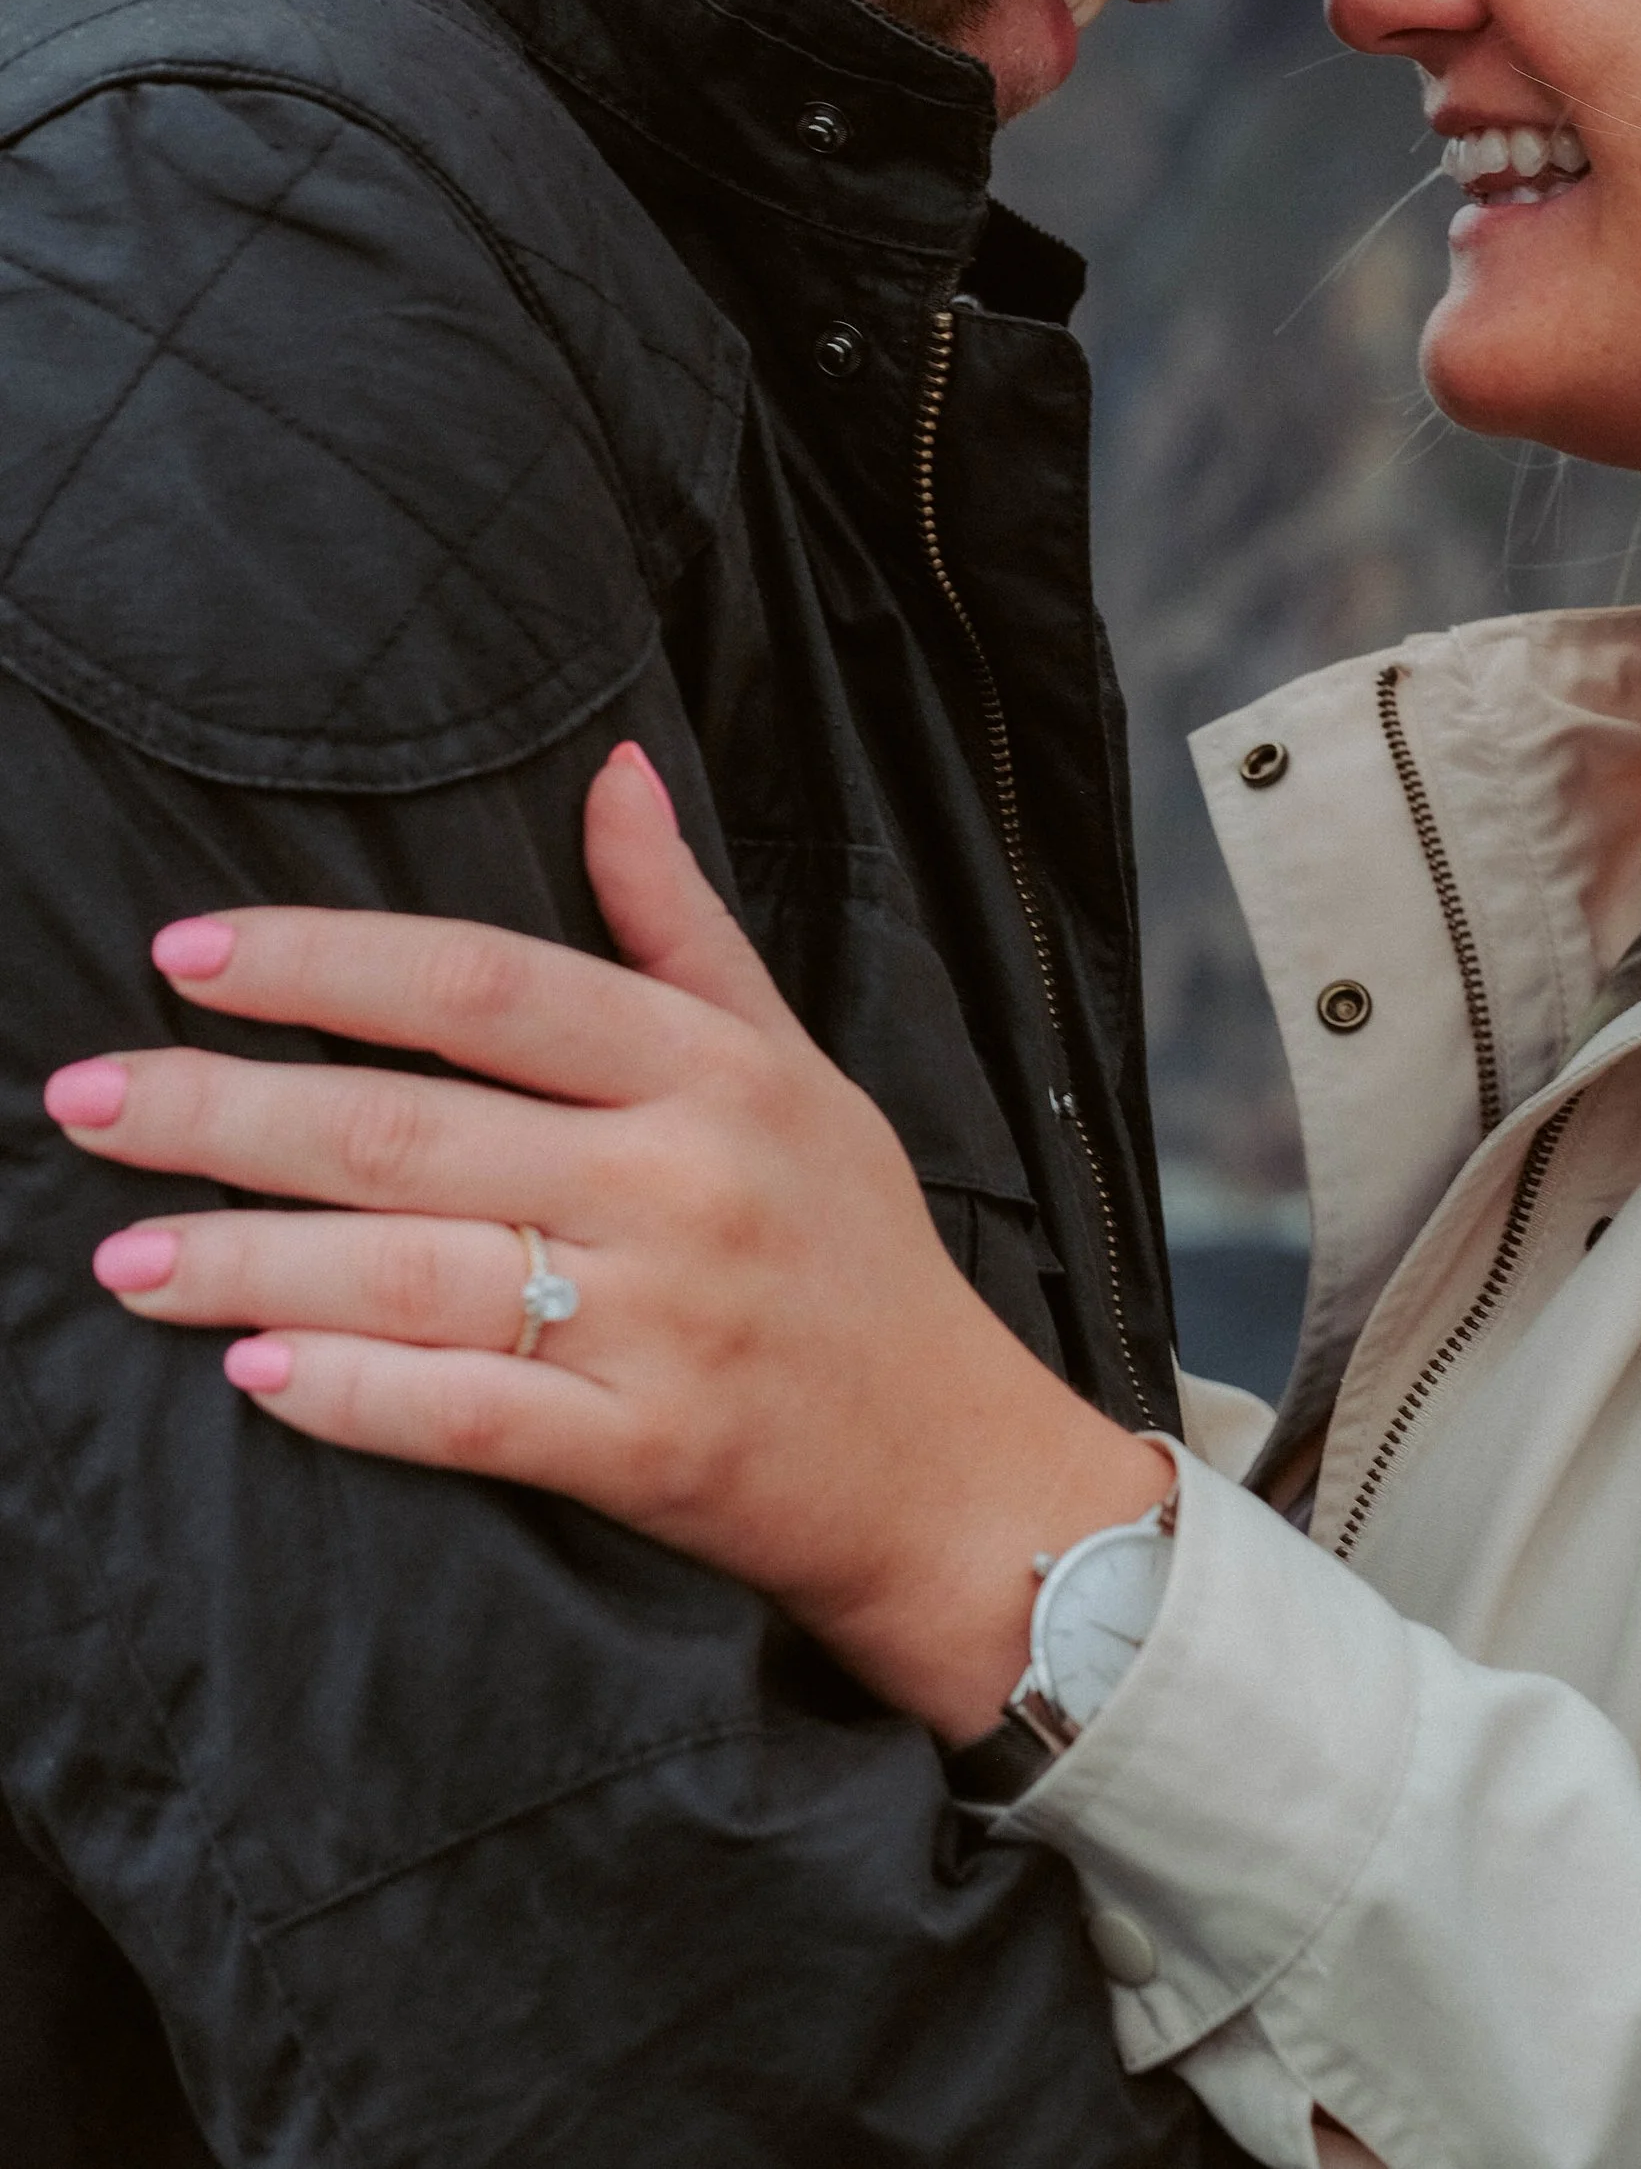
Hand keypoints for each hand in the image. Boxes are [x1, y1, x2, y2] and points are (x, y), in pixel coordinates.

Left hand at [43, 746, 1166, 1738]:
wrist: (954, 1468)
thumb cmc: (854, 1250)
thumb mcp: (793, 1062)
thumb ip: (679, 927)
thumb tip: (610, 770)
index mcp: (711, 1070)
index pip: (489, 983)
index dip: (329, 958)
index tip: (188, 951)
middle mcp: (682, 1181)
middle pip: (412, 1126)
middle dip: (225, 1109)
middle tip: (81, 1098)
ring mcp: (662, 1322)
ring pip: (413, 1275)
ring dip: (248, 1262)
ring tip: (123, 1253)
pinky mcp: (645, 1453)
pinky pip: (468, 1417)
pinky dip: (351, 1397)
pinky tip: (250, 1374)